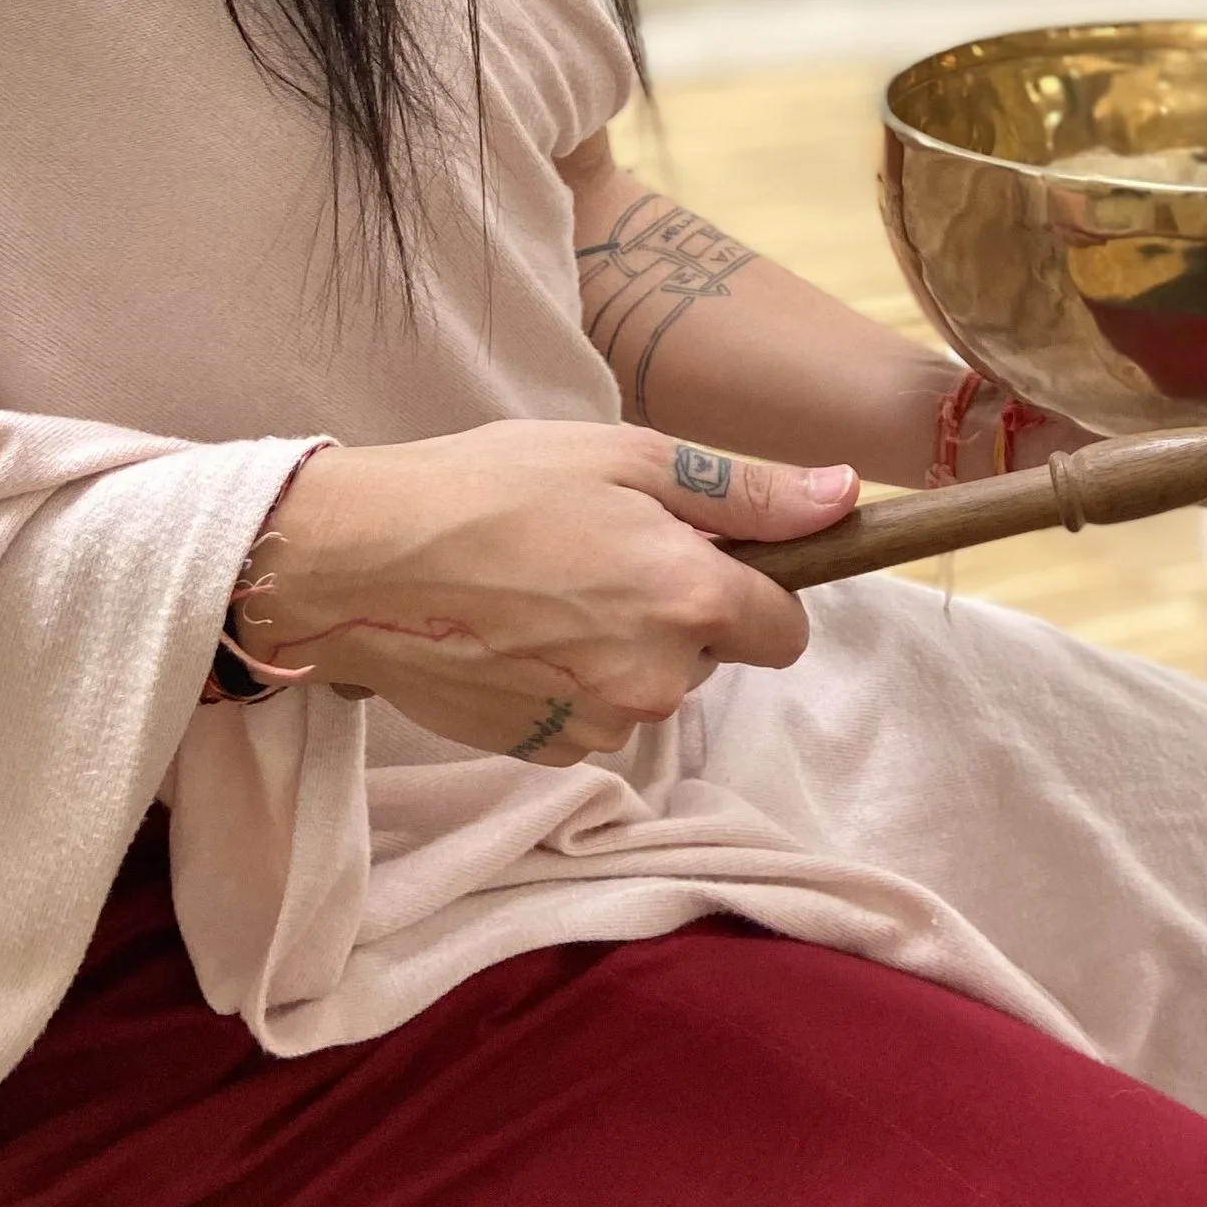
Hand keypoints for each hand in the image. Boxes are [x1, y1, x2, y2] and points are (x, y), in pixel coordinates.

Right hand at [236, 426, 857, 764]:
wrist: (360, 563)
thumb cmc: (490, 487)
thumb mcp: (624, 457)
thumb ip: (746, 491)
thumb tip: (846, 498)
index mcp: (688, 598)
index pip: (786, 630)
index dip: (758, 586)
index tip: (707, 552)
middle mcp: (658, 679)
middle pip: (710, 654)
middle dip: (678, 609)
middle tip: (599, 550)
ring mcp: (599, 725)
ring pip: (650, 685)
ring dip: (621, 644)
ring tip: (544, 584)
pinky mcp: (545, 749)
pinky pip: (594, 713)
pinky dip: (571, 677)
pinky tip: (515, 629)